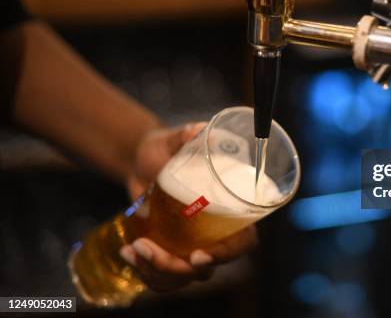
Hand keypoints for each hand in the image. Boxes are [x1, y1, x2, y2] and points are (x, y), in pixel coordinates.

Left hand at [119, 123, 257, 291]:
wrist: (141, 161)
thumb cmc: (165, 148)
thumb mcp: (173, 139)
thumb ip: (187, 134)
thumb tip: (198, 130)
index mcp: (231, 208)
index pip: (243, 242)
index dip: (227, 254)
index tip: (197, 256)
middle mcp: (216, 233)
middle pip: (207, 268)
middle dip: (175, 267)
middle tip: (145, 247)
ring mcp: (194, 246)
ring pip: (183, 278)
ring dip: (155, 272)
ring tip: (131, 249)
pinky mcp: (173, 253)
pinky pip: (166, 279)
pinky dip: (146, 274)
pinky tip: (128, 254)